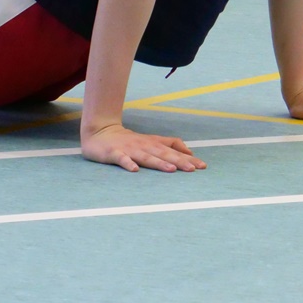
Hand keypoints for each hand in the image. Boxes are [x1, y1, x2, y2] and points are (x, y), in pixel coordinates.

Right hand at [81, 123, 205, 172]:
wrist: (100, 132)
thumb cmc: (129, 140)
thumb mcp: (151, 140)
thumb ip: (169, 144)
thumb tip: (190, 151)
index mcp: (153, 143)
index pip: (173, 150)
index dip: (187, 158)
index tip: (202, 166)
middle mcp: (144, 146)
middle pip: (163, 154)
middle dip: (179, 161)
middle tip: (193, 169)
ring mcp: (129, 150)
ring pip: (146, 157)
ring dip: (159, 163)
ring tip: (171, 170)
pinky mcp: (114, 153)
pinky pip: (122, 159)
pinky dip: (128, 164)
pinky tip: (135, 170)